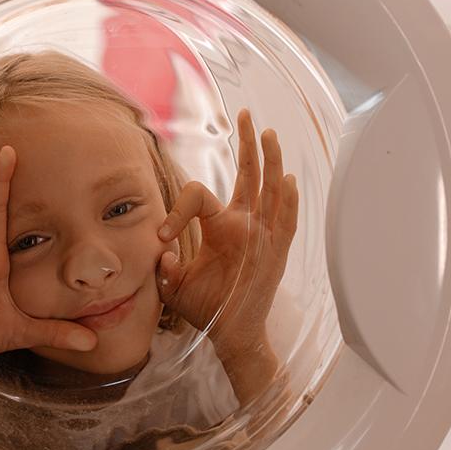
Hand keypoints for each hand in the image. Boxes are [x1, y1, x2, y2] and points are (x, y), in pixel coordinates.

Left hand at [156, 109, 298, 341]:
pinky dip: (288, 203)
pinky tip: (288, 179)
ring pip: (269, 190)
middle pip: (249, 175)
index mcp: (220, 226)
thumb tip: (163, 252)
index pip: (199, 196)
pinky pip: (285, 223)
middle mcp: (244, 224)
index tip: (162, 236)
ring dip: (269, 162)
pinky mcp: (276, 253)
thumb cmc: (207, 308)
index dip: (178, 210)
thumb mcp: (176, 284)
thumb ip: (165, 267)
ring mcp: (263, 235)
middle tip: (244, 114)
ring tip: (268, 134)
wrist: (230, 335)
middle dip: (247, 144)